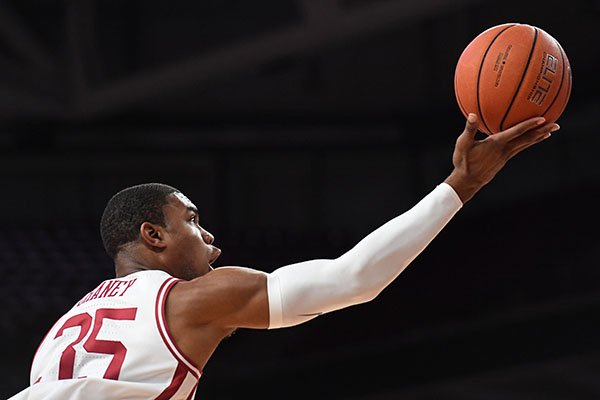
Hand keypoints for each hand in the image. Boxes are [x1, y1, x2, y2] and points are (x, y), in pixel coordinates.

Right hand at [444, 113, 558, 202]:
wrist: (467, 181)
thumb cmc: (463, 162)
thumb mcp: (463, 144)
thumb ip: (469, 128)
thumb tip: (472, 114)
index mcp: (496, 144)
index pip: (516, 132)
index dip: (529, 125)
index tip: (542, 118)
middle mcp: (505, 150)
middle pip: (527, 139)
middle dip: (542, 131)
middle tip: (556, 124)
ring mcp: (505, 156)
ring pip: (525, 145)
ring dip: (538, 137)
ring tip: (549, 131)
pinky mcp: (503, 160)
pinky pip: (519, 149)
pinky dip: (528, 143)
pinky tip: (529, 140)